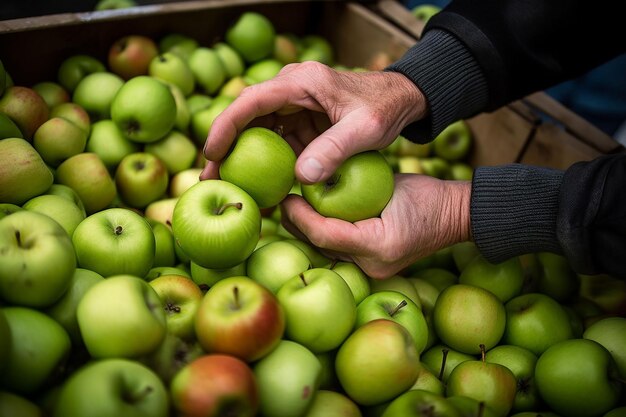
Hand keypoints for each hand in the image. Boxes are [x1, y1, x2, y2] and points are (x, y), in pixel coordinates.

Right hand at [200, 61, 426, 183]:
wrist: (402, 100)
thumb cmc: (386, 108)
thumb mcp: (366, 129)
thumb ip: (335, 150)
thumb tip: (301, 178)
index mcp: (301, 82)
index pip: (252, 100)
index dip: (227, 126)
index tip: (212, 153)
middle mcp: (291, 89)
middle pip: (247, 117)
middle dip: (226, 147)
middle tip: (210, 179)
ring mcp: (294, 105)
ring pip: (257, 131)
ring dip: (242, 158)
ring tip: (228, 188)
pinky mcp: (300, 121)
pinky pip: (276, 142)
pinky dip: (267, 164)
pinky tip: (260, 188)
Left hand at [280, 174, 472, 278]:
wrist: (455, 217)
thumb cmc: (428, 197)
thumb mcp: (391, 184)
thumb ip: (355, 188)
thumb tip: (315, 181)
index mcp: (378, 245)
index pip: (324, 234)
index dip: (300, 216)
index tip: (286, 198)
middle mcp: (372, 266)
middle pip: (319, 247)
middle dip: (296, 225)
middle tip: (282, 202)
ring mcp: (372, 271)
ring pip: (325, 252)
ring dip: (306, 231)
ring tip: (292, 208)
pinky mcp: (371, 268)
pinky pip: (338, 252)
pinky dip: (322, 235)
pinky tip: (311, 219)